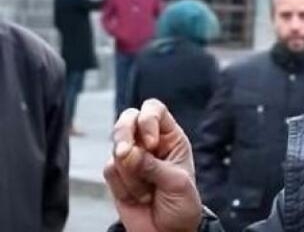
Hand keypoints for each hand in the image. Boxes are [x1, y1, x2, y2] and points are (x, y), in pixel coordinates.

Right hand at [104, 99, 201, 231]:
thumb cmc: (182, 205)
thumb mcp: (176, 183)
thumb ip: (152, 166)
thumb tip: (125, 152)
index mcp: (171, 138)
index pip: (154, 110)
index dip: (148, 120)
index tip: (151, 144)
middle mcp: (150, 143)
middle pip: (128, 119)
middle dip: (124, 135)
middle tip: (126, 153)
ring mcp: (131, 158)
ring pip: (116, 148)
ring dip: (130, 173)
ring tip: (147, 192)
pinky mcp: (117, 176)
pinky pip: (109, 170)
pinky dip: (122, 186)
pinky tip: (138, 197)